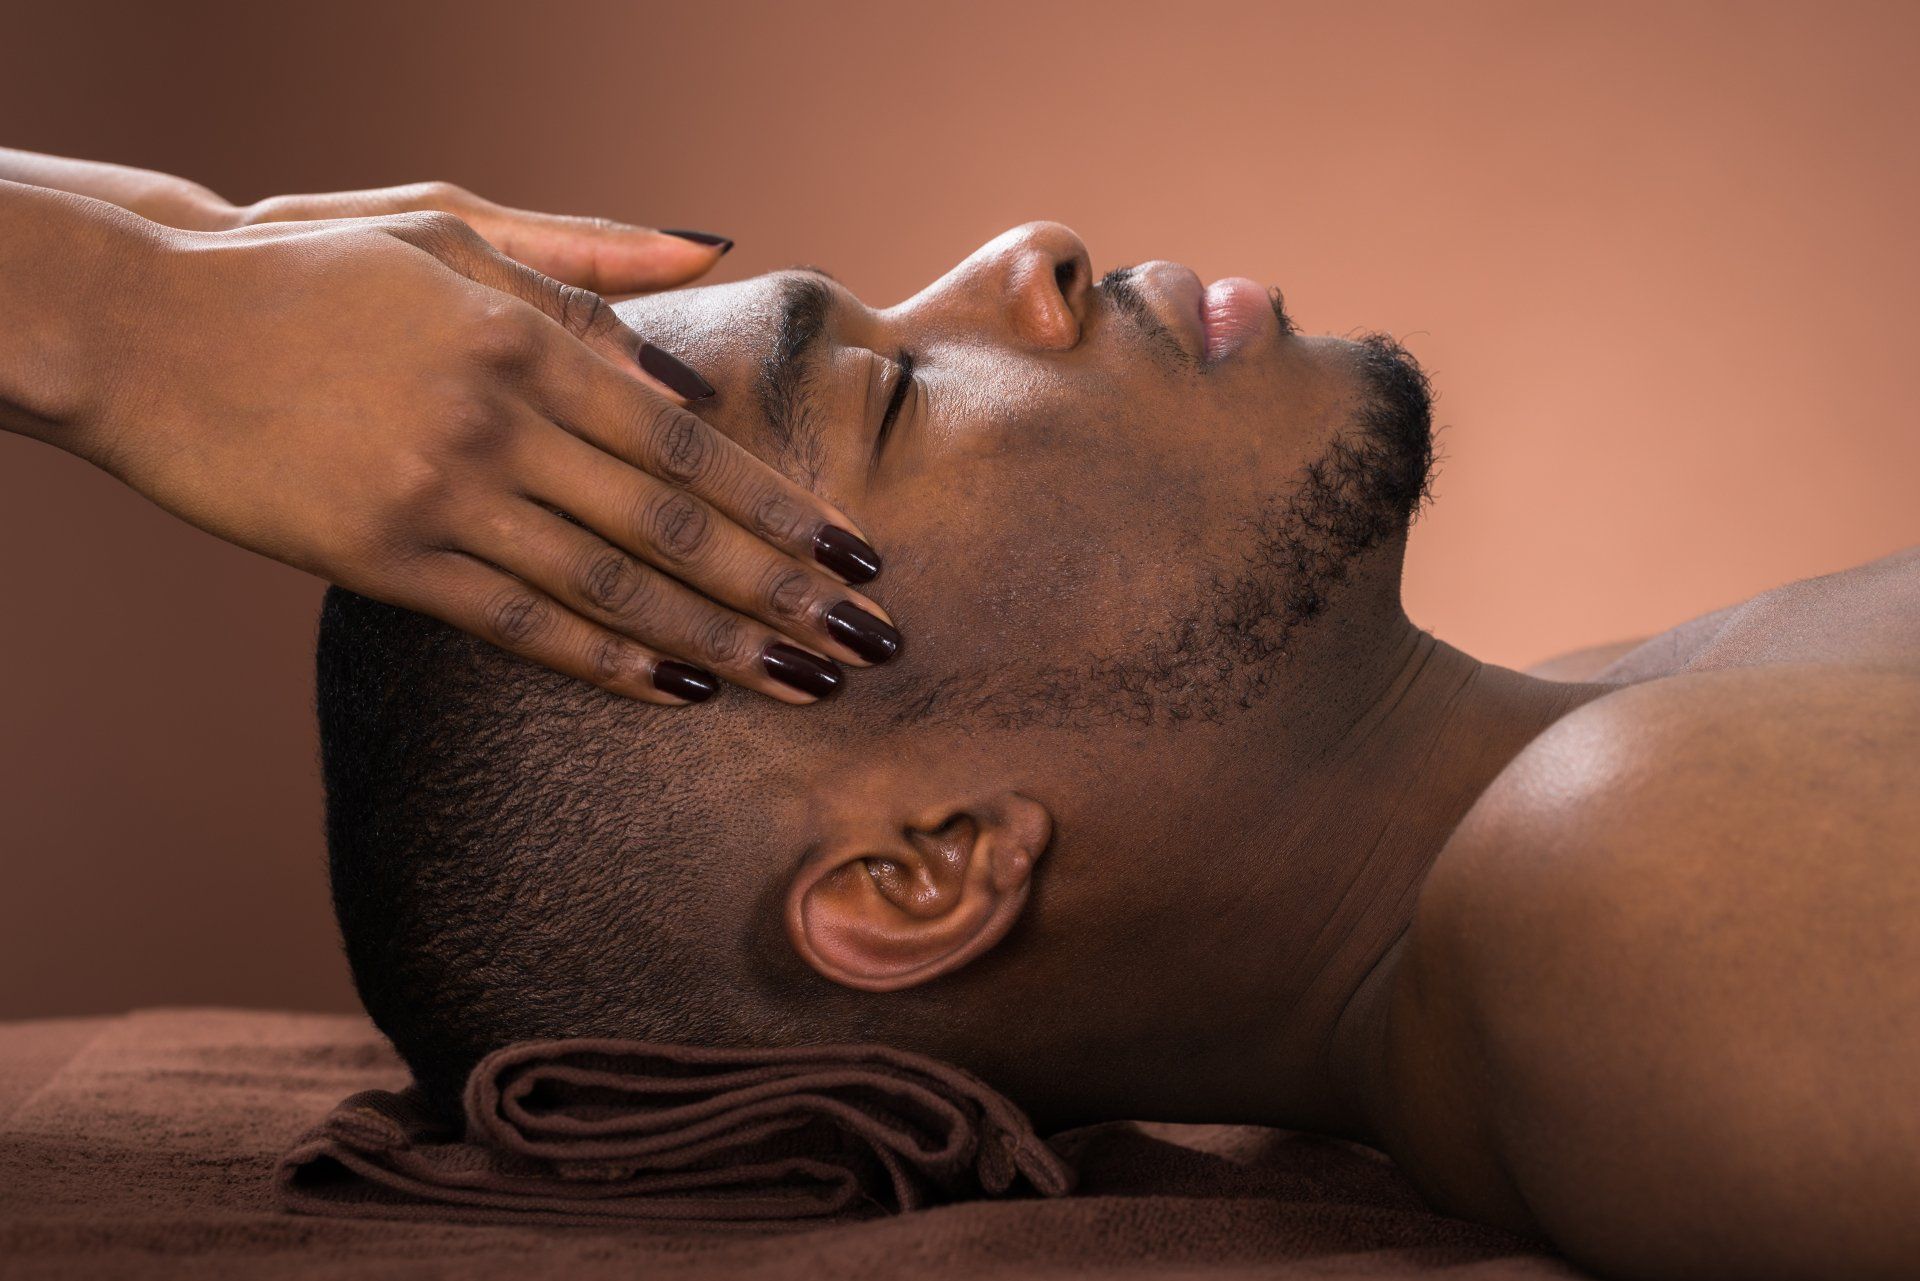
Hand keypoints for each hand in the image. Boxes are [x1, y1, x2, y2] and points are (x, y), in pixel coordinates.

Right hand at [65, 202, 892, 704]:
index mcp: (526, 339)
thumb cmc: (313, 271)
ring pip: (611, 585)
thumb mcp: (450, 229)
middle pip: (674, 525)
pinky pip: (517, 624)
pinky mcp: (381, 559)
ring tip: (800, 684)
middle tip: (867, 644)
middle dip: (784, 591)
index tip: (857, 554)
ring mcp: (440, 496)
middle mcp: (498, 421)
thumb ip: (583, 265)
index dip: (783, 508)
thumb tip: (707, 270)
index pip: (691, 442)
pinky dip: (605, 659)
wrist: (149, 325)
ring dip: (717, 641)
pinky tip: (677, 688)